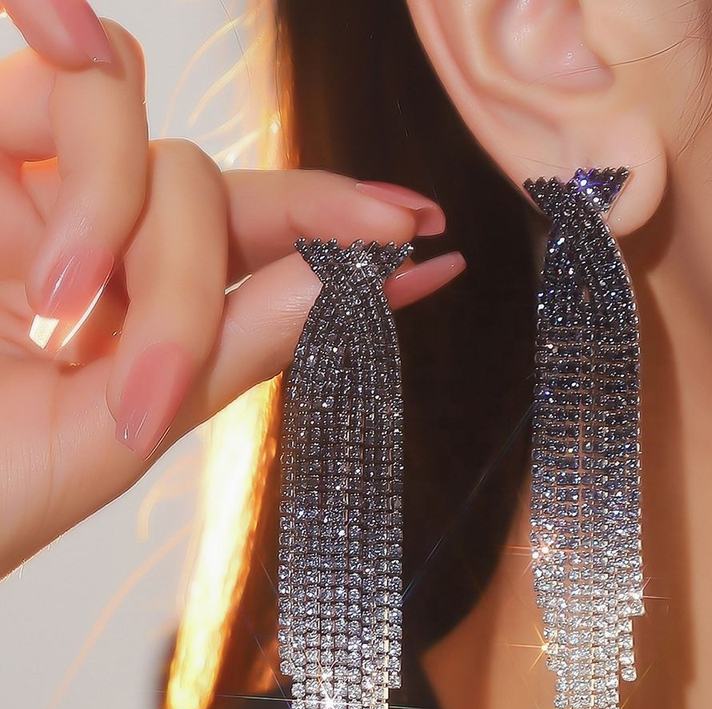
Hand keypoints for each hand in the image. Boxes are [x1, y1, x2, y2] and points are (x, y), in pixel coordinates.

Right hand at [0, 20, 464, 577]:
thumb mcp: (120, 428)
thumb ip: (232, 347)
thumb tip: (356, 287)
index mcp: (141, 321)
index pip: (260, 251)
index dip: (347, 236)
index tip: (434, 239)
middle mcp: (97, 250)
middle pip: (214, 197)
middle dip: (244, 251)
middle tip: (262, 308)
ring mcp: (29, 195)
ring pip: (141, 138)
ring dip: (122, 222)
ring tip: (55, 317)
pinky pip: (52, 75)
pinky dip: (66, 47)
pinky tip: (51, 17)